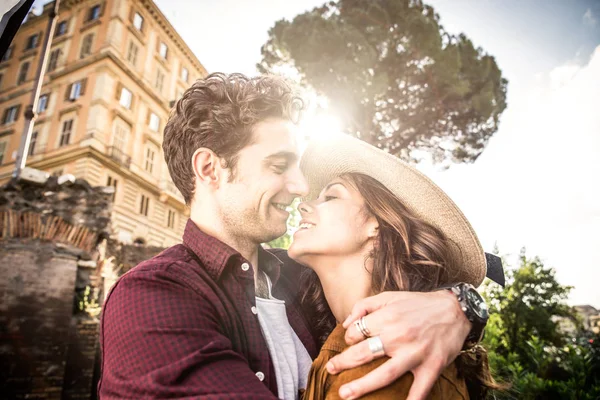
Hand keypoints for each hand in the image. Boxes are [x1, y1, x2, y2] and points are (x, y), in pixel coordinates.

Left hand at [325, 290, 470, 399]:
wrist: (456, 310)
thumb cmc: (419, 304)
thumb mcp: (390, 296)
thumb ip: (364, 305)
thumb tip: (345, 324)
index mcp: (388, 317)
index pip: (357, 332)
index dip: (349, 338)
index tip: (351, 343)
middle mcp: (399, 336)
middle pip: (364, 354)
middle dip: (343, 363)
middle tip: (330, 370)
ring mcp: (415, 354)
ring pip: (385, 374)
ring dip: (363, 386)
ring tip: (345, 393)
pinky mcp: (431, 366)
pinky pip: (420, 389)